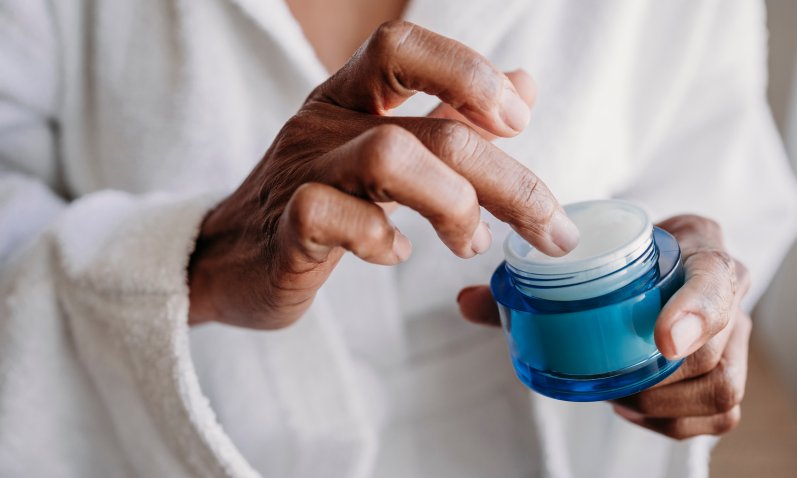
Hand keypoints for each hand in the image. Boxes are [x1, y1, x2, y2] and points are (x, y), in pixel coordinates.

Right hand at [188, 21, 579, 328]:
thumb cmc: (315, 201)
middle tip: (549, 227)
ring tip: (470, 242)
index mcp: (349, 98)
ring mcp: (302, 174)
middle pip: (432, 130)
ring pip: (387, 159)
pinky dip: (381, 240)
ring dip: (452, 205)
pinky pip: (331, 216)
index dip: (469, 73)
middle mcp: (324, 125)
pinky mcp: (285, 230)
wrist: (229, 260)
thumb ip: (450, 117)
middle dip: (508, 180)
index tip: (518, 122)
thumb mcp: (383, 146)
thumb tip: (522, 85)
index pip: (402, 46)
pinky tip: (397, 255)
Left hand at [457, 215, 751, 439]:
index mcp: (697, 242)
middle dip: (661, 378)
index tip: (660, 340)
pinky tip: (634, 408)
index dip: (696, 310)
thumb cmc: (615, 250)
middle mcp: (728, 283)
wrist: (655, 250)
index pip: (715, 276)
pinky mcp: (729, 364)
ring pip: (722, 387)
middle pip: (715, 346)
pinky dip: (675, 422)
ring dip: (665, 404)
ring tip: (620, 398)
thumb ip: (525, 280)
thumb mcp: (581, 250)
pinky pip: (720, 412)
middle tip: (613, 383)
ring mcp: (734, 329)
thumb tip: (464, 303)